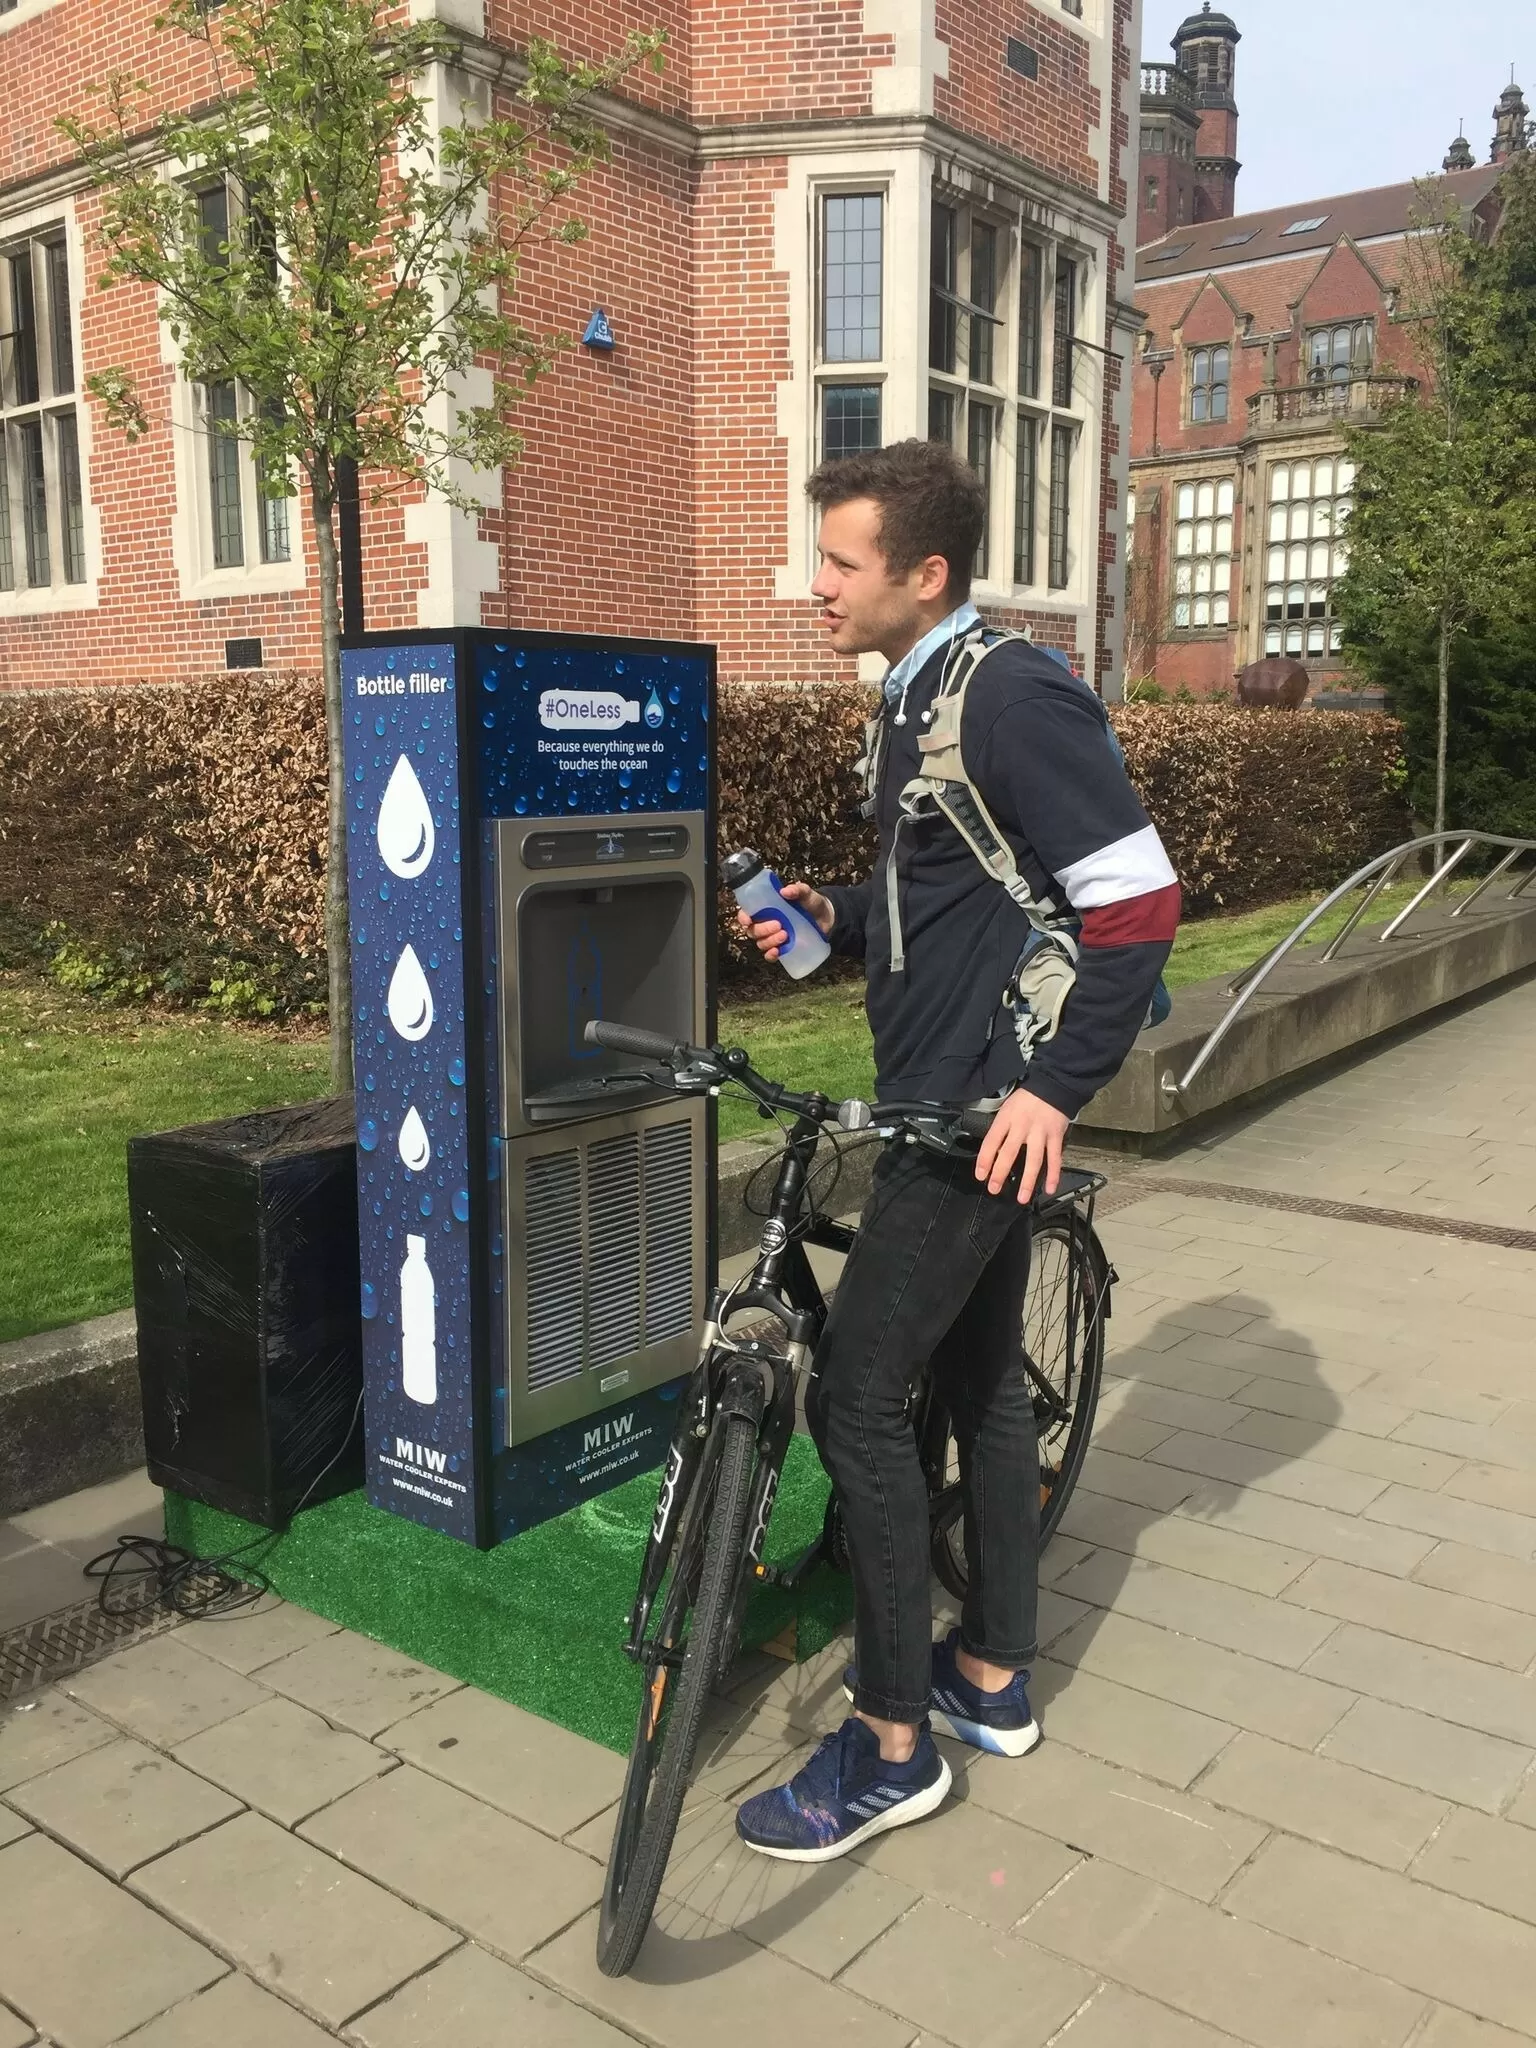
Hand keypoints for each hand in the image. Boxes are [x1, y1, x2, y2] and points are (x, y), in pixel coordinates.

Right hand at [736, 880, 833, 963]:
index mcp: (765, 908)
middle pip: (753, 930)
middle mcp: (765, 923)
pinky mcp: (782, 948)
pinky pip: (770, 955)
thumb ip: (797, 890)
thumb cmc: (811, 903)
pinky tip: (777, 952)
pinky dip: (770, 955)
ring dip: (769, 941)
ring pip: (761, 943)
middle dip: (763, 929)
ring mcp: (773, 937)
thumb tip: (785, 891)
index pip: (746, 913)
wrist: (826, 918)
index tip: (748, 920)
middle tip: (779, 924)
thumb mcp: (805, 893)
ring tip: (785, 935)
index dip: (743, 917)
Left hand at [974, 1088, 1069, 1204]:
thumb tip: (992, 1152)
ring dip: (1028, 1181)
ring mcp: (1040, 1132)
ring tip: (1021, 1198)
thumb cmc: (1026, 1099)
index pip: (991, 1141)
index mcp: (1006, 1118)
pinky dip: (1054, 1175)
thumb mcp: (1007, 1108)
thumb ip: (1001, 1128)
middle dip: (1000, 1173)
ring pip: (1034, 1160)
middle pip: (1009, 1152)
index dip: (984, 1159)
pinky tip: (1049, 1189)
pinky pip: (1054, 1158)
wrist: (1052, 1086)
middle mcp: (1022, 1126)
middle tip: (994, 1189)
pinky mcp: (1056, 1136)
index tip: (980, 1175)